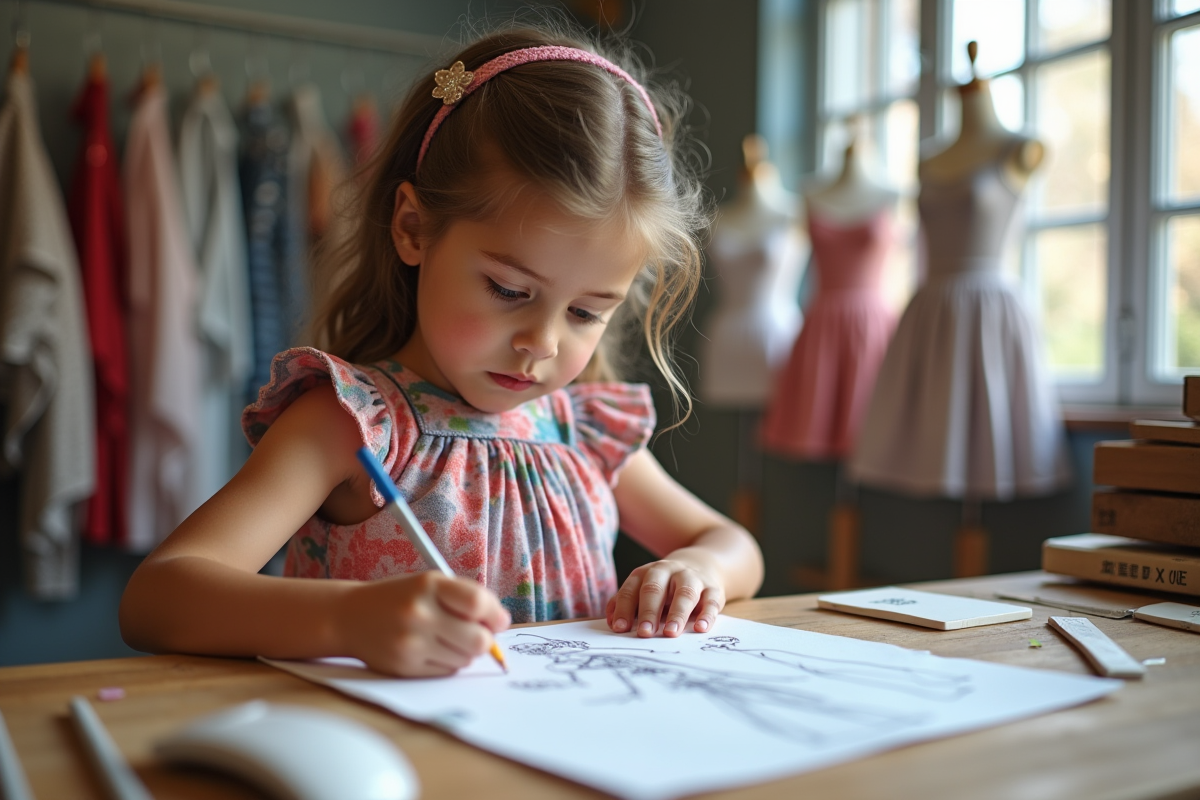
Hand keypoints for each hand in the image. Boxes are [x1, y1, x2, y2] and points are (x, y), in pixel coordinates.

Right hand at [335, 572, 509, 676]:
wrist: (349, 617)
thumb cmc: (399, 598)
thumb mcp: (429, 584)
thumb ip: (465, 598)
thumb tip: (500, 625)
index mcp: (429, 585)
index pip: (478, 603)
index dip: (495, 615)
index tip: (498, 621)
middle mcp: (419, 613)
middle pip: (478, 640)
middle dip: (484, 640)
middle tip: (476, 634)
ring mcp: (411, 642)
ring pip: (465, 659)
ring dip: (465, 652)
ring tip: (447, 639)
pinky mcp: (405, 667)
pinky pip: (447, 672)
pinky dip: (448, 663)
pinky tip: (431, 650)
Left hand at [605, 558, 724, 637]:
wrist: (702, 565)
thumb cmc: (665, 587)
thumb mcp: (643, 589)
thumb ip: (626, 604)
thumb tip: (613, 623)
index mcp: (646, 573)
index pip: (631, 590)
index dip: (625, 609)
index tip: (620, 629)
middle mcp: (668, 571)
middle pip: (655, 589)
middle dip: (648, 611)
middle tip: (644, 633)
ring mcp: (692, 578)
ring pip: (684, 593)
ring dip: (677, 614)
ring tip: (670, 633)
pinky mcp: (713, 589)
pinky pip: (711, 601)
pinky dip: (707, 615)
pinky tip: (700, 628)